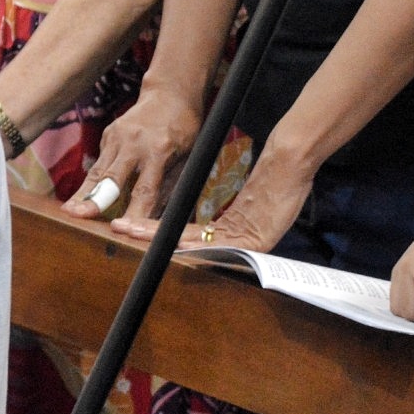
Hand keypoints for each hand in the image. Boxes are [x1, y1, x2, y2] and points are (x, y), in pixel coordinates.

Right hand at [63, 86, 201, 221]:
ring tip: (69, 211)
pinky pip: (100, 162)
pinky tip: (83, 197)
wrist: (170, 94)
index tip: (123, 229)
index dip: (134, 212)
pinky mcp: (108, 134)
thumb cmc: (184, 130)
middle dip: (94, 199)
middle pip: (111, 177)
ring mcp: (117, 136)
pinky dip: (93, 181)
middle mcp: (134, 142)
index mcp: (159, 150)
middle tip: (78, 215)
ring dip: (83, 193)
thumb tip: (154, 218)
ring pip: (97, 171)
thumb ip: (169, 187)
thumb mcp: (186, 158)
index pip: (145, 190)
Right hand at [115, 137, 312, 251]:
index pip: (186, 235)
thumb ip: (227, 208)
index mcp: (228, 229)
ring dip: (165, 242)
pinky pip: (223, 247)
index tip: (132, 228)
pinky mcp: (258, 240)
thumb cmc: (271, 177)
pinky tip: (177, 242)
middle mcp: (232, 239)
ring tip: (136, 233)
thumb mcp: (246, 197)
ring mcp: (243, 241)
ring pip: (197, 246)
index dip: (159, 234)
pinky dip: (199, 246)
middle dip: (151, 239)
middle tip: (123, 231)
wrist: (290, 166)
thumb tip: (207, 208)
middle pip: (185, 243)